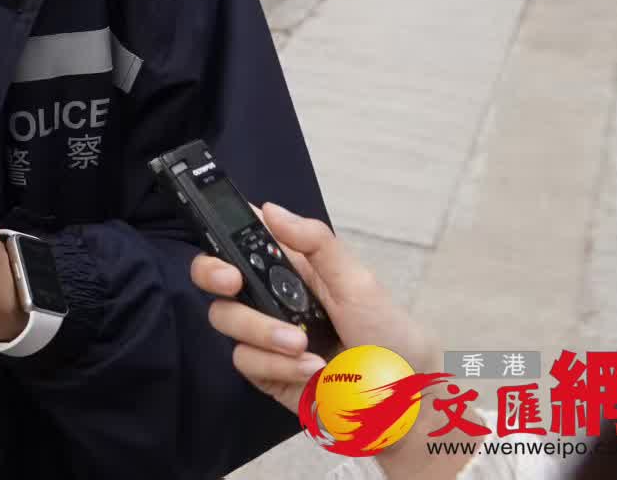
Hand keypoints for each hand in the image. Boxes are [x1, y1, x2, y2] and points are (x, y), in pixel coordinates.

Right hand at [191, 204, 441, 415]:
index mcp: (291, 267)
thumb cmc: (390, 338)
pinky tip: (310, 370)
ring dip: (261, 331)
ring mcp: (264, 335)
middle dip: (212, 274)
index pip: (243, 238)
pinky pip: (244, 360)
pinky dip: (276, 364)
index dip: (220, 229)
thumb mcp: (360, 283)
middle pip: (214, 275)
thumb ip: (317, 244)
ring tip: (302, 345)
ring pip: (225, 318)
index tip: (220, 232)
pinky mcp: (264, 371)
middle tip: (232, 282)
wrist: (403, 407)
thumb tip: (268, 209)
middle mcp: (270, 296)